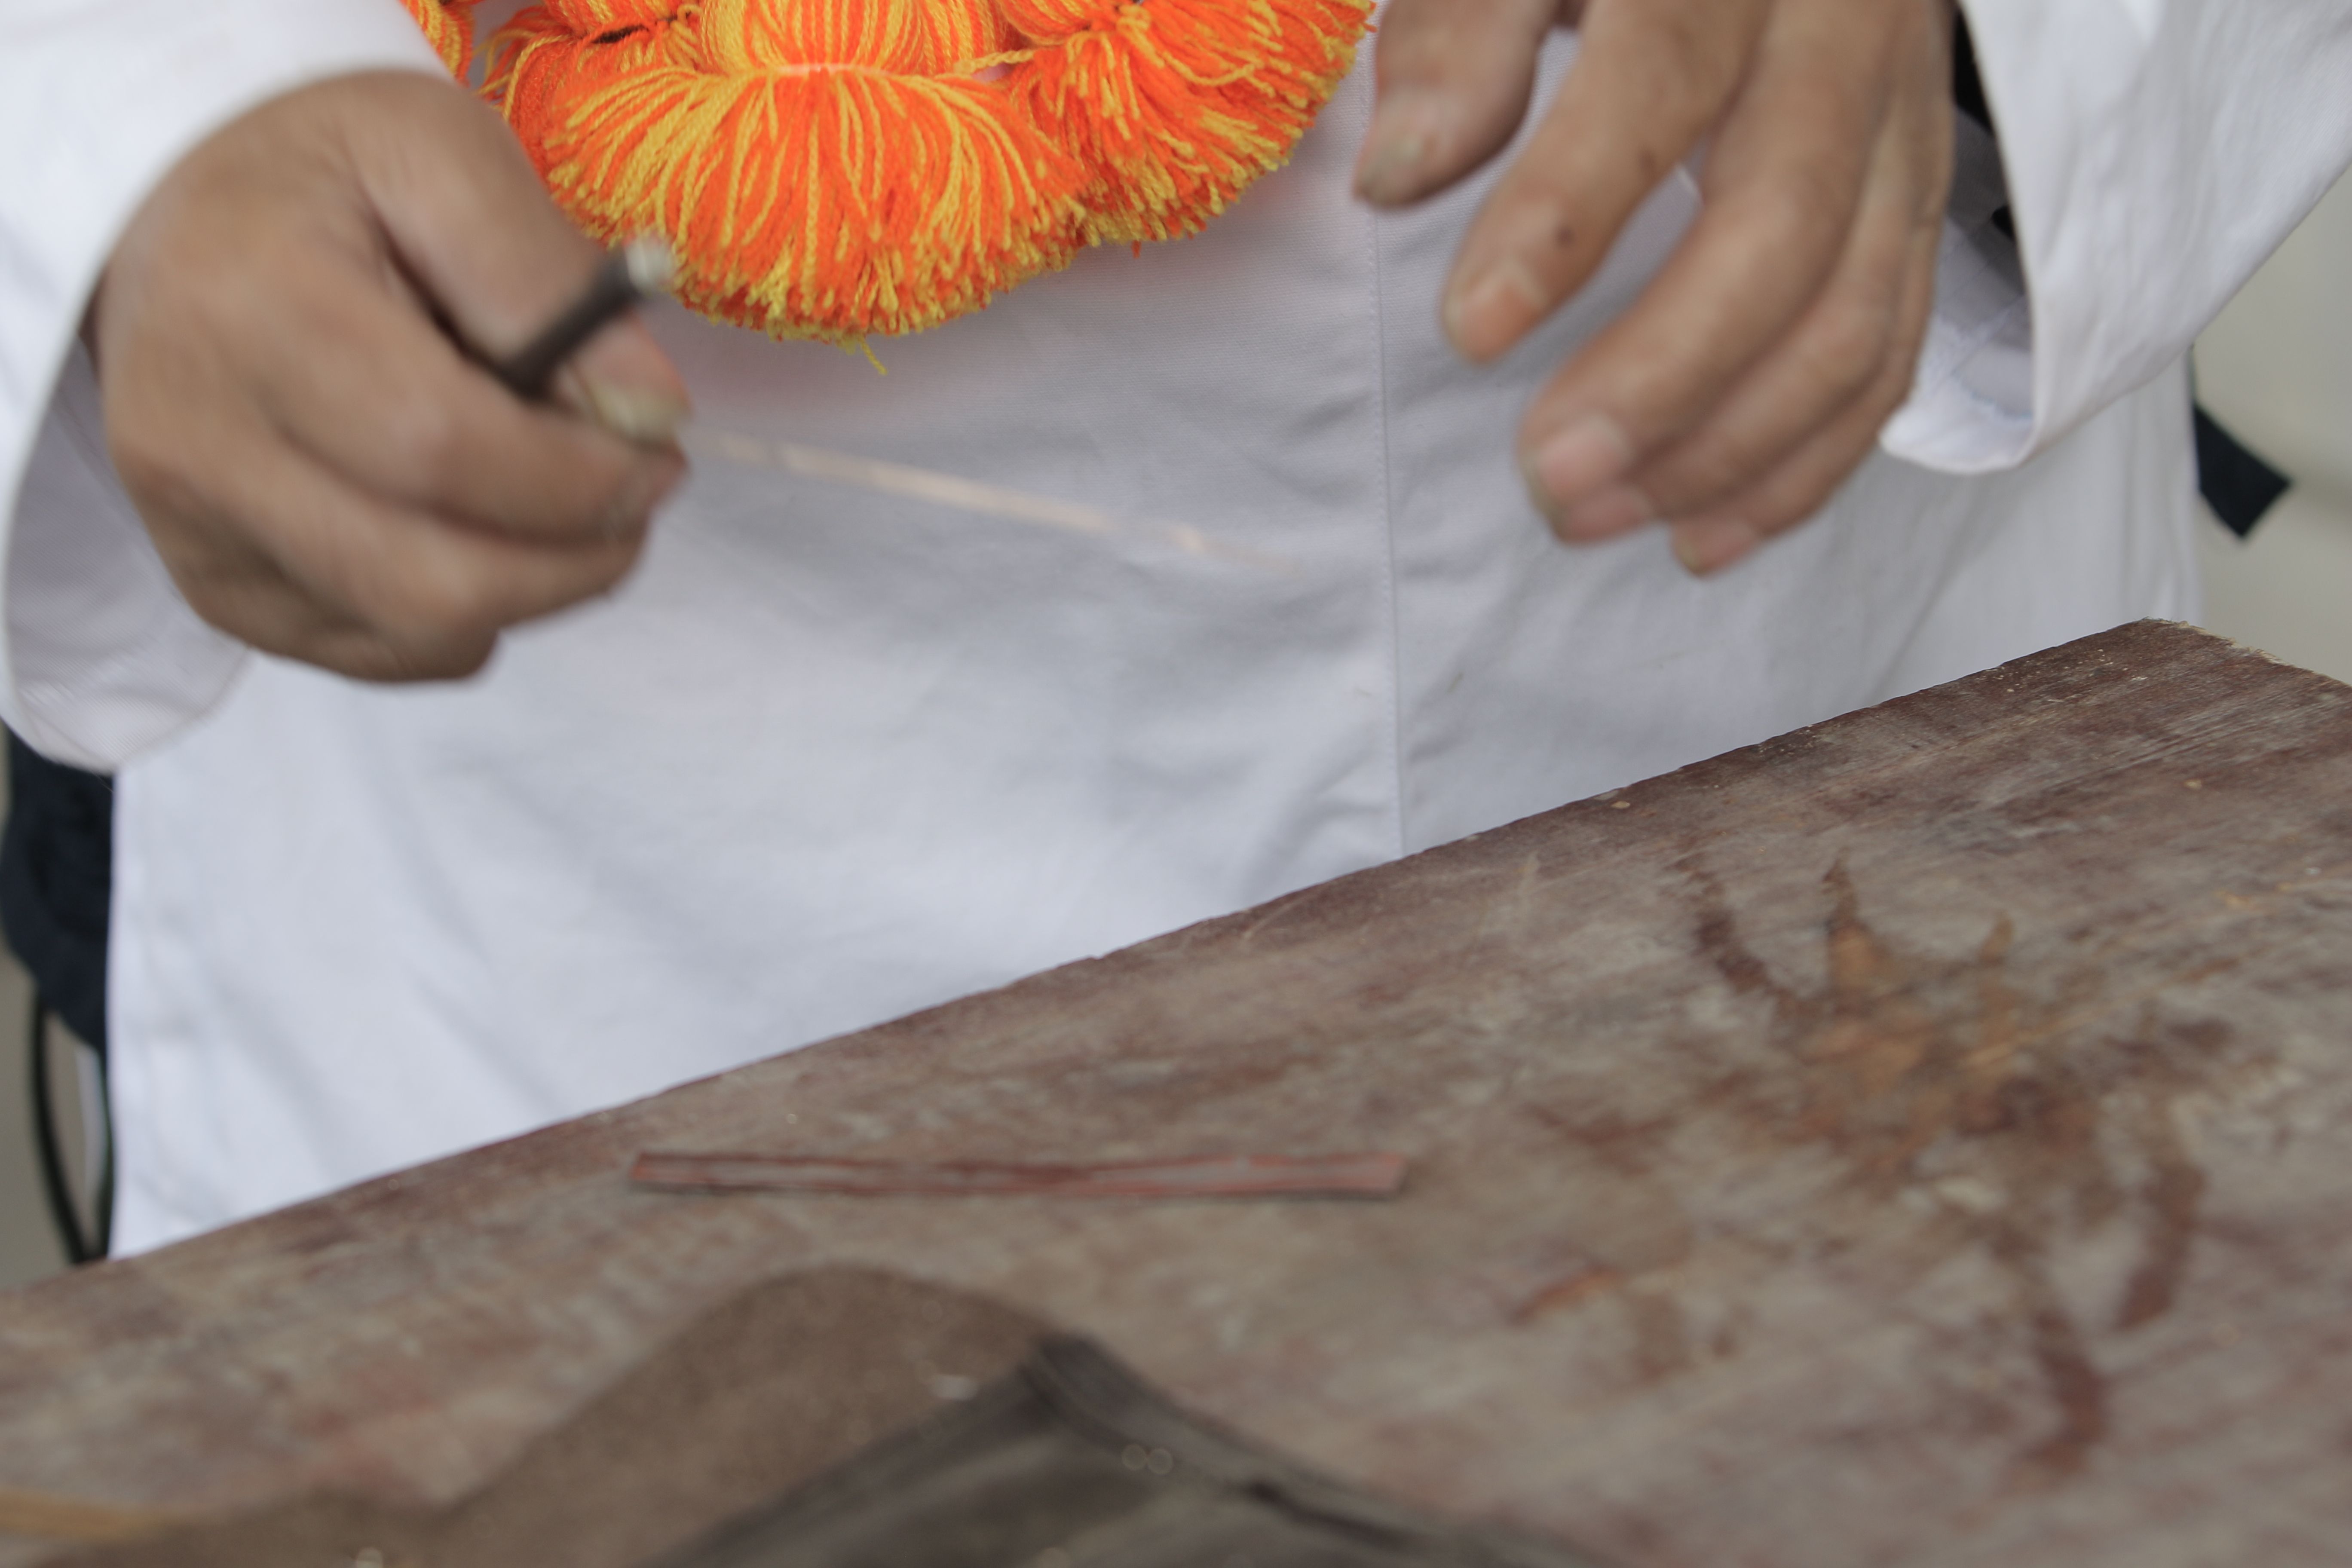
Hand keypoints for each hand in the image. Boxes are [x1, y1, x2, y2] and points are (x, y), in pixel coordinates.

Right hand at [91, 71, 689, 679]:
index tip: (657, 449)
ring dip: (536, 590)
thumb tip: (649, 411)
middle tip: (636, 497)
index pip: (442, 449)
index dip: (581, 476)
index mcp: (250, 312)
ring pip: (418, 635)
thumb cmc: (325, 177)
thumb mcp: (441, 153)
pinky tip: (480, 531)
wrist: (176, 216)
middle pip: (432, 582)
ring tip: (566, 505)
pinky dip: (469, 616)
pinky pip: (386, 653)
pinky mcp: (223, 592)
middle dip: (577, 558)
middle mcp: (198, 443)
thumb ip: (549, 279)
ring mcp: (200, 536)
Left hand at [1356, 0, 1954, 573]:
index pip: (1662, 80)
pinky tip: (1702, 533)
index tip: (1470, 333)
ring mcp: (1902, 122)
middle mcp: (1843, 33)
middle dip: (1663, 377)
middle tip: (1548, 479)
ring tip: (1595, 518)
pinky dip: (1803, 460)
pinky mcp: (1918, 195)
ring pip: (1852, 309)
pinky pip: (1889, 345)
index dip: (1568, 215)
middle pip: (1780, 226)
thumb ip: (1462, 37)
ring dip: (1727, 446)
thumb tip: (1400, 178)